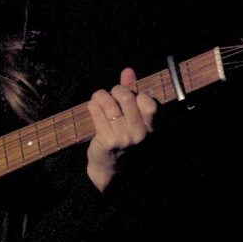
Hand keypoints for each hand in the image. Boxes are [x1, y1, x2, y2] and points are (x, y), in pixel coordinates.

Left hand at [86, 67, 156, 191]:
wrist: (110, 170)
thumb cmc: (122, 140)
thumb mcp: (132, 120)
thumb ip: (132, 94)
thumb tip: (128, 71)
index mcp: (150, 128)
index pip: (148, 102)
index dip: (135, 94)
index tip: (127, 97)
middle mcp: (139, 133)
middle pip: (126, 97)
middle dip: (115, 90)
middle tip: (111, 94)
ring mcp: (123, 137)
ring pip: (108, 103)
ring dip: (100, 96)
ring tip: (98, 99)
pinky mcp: (107, 140)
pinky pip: (96, 111)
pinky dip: (93, 105)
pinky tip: (92, 107)